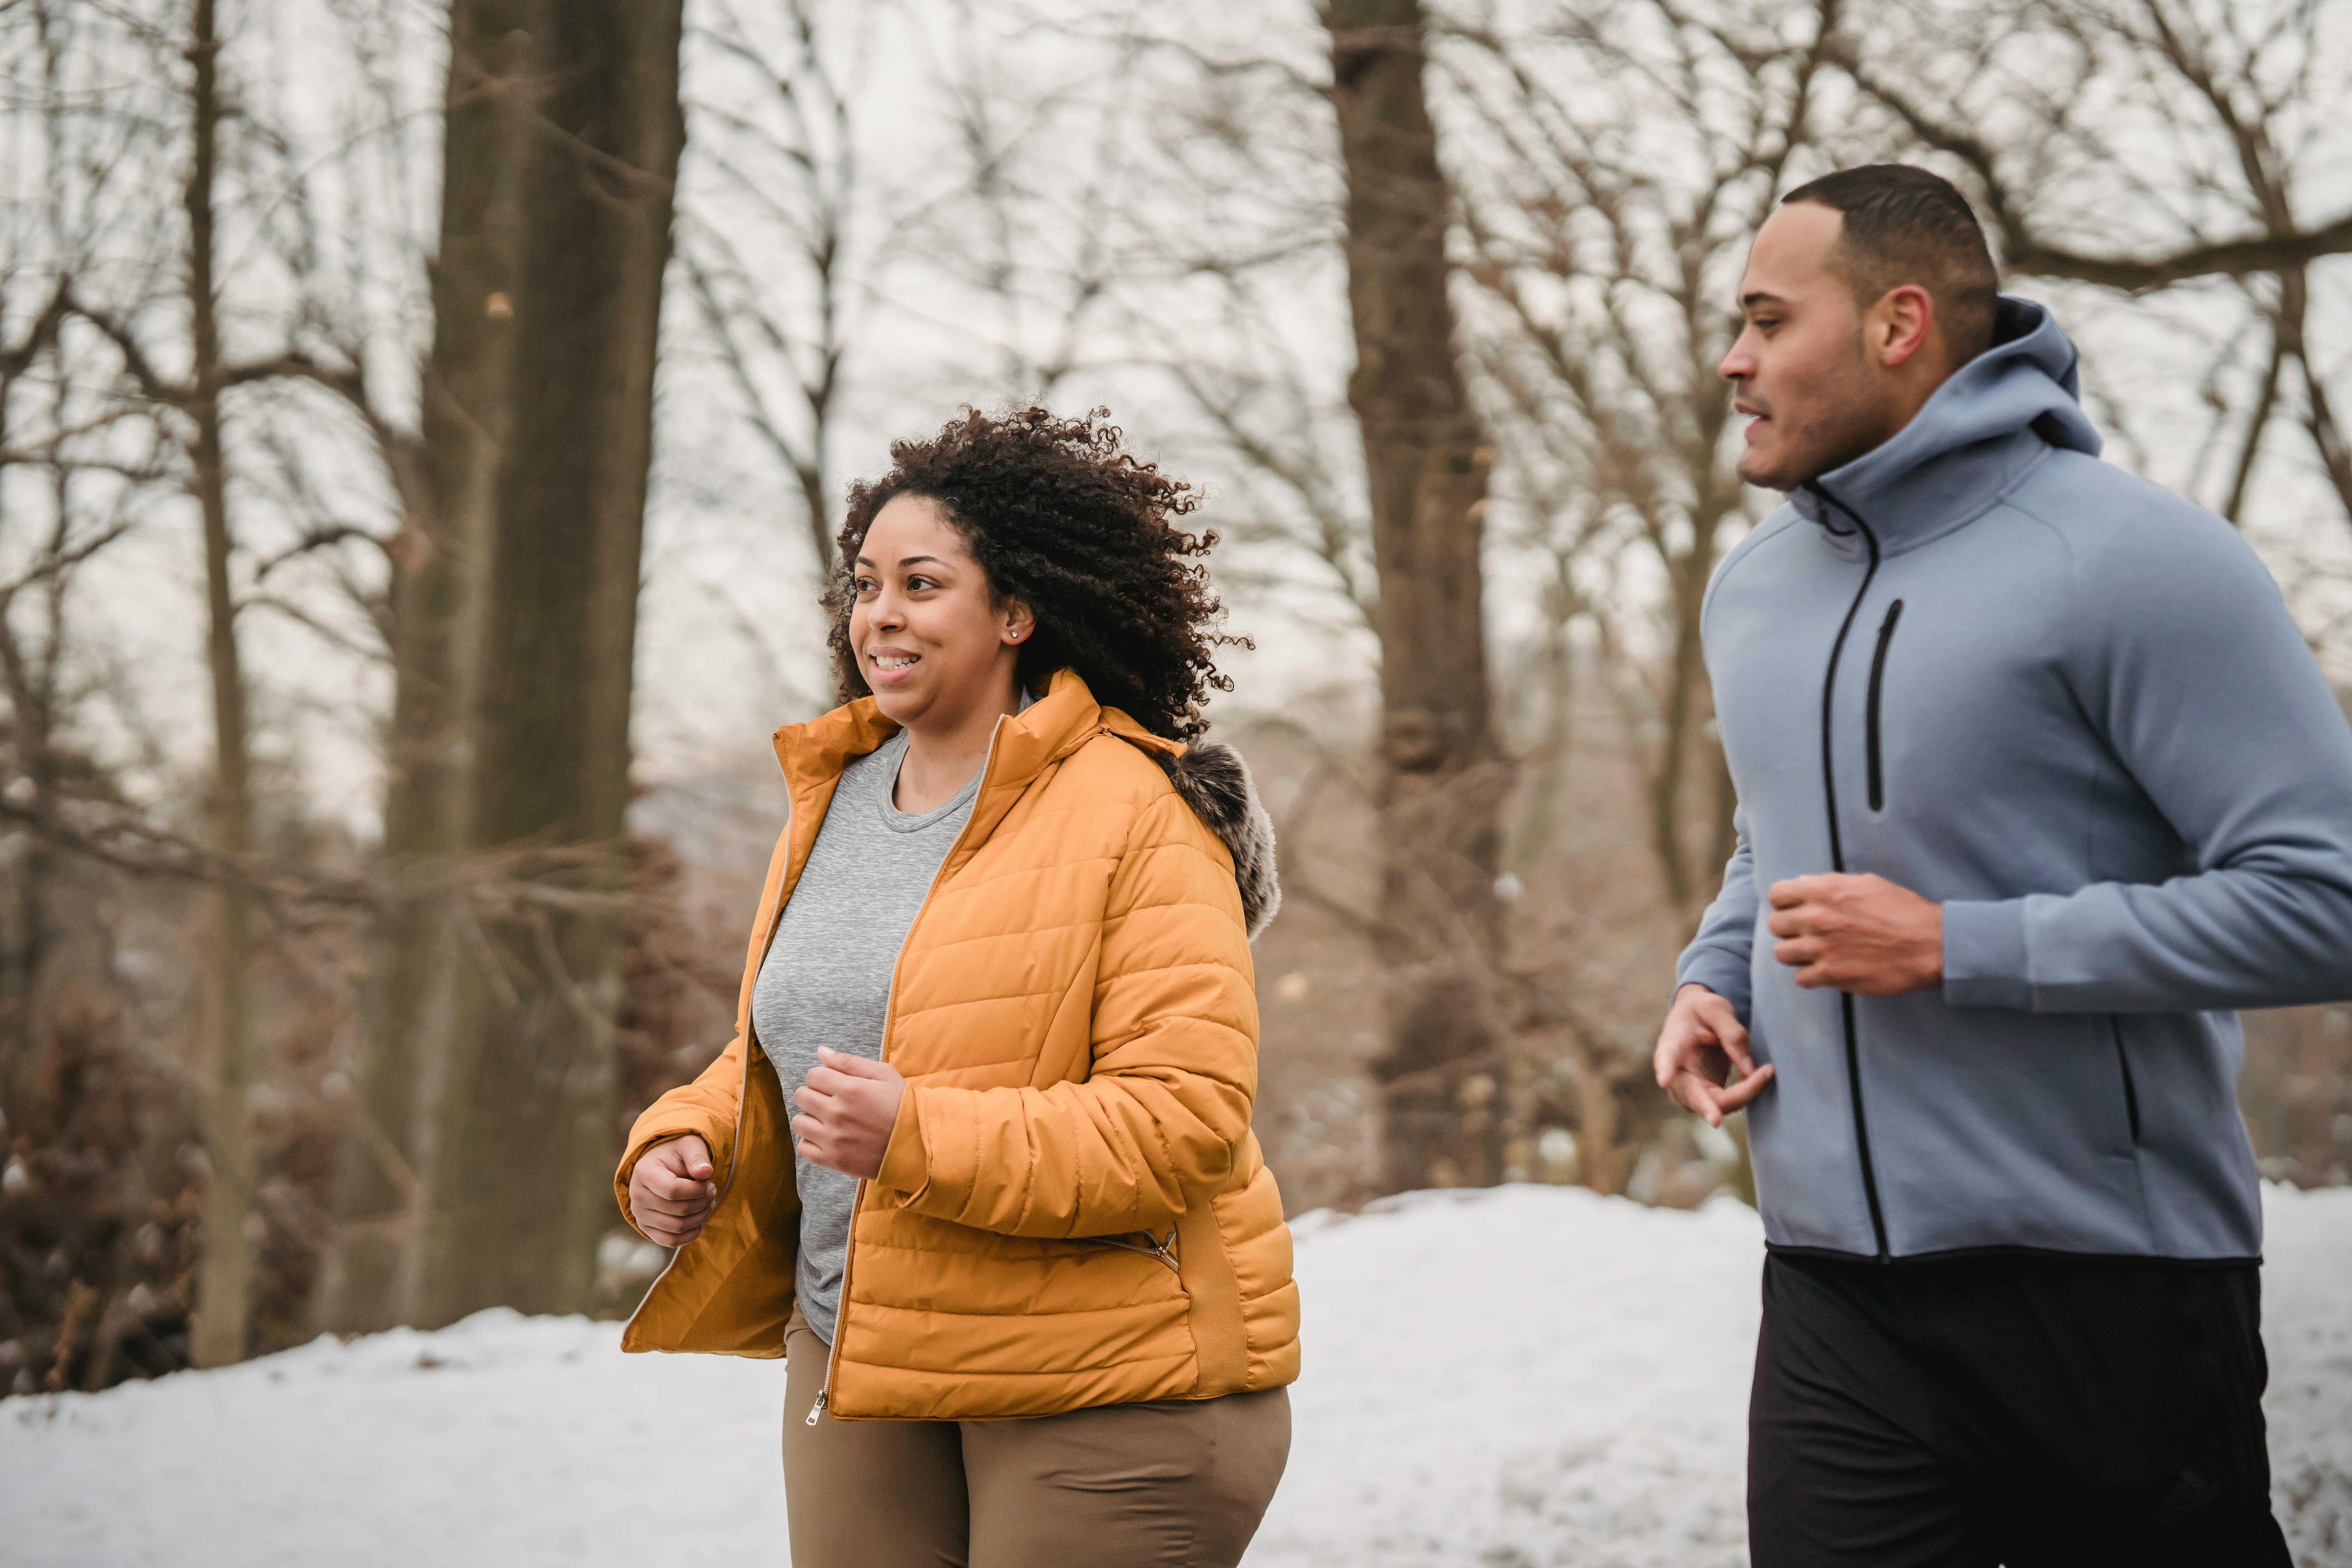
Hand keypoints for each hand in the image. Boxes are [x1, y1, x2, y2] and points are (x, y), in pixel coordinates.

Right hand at [629, 1134, 715, 1247]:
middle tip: (712, 1191)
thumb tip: (706, 1173)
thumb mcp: (689, 1145)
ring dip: (700, 1217)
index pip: (673, 1190)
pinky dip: (691, 1233)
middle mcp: (635, 1195)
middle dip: (703, 1202)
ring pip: (677, 1227)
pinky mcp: (646, 1228)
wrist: (663, 1166)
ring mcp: (639, 1214)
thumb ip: (697, 1157)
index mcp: (643, 1171)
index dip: (697, 1190)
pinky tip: (700, 1218)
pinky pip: (671, 1241)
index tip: (709, 1182)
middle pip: (678, 1210)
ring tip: (707, 1202)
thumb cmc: (677, 1154)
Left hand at [792, 1048, 906, 1180]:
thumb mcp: (883, 1074)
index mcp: (849, 1089)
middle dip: (813, 1094)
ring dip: (811, 1118)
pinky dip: (811, 1142)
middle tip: (831, 1101)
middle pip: (801, 1096)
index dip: (822, 1077)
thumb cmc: (902, 1106)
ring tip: (828, 1120)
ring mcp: (833, 1138)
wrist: (917, 1144)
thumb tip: (821, 1051)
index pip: (812, 1075)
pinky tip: (827, 1138)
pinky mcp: (832, 1159)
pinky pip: (803, 1148)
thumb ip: (849, 1062)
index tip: (833, 1084)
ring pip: (798, 1122)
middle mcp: (837, 1113)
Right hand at [1654, 983, 1772, 1127]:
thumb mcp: (1717, 1009)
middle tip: (1717, 1120)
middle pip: (1693, 1095)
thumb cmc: (1703, 1011)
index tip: (1664, 1080)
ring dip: (1743, 1095)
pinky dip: (1748, 1093)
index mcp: (1672, 1042)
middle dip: (1707, 1108)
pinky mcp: (1707, 1096)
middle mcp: (1676, 1072)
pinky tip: (1763, 1075)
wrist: (1698, 1020)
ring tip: (1768, 1071)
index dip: (1666, 1068)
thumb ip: (1732, 1034)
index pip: (1667, 1056)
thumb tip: (1749, 1069)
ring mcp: (1691, 1088)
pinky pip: (1729, 1103)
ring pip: (1715, 1106)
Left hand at [1767, 873, 1942, 994]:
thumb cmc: (1903, 911)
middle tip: (1808, 934)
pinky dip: (1811, 976)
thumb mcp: (1866, 884)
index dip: (1784, 902)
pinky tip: (1827, 970)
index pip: (1777, 894)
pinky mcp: (1831, 975)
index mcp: (1823, 890)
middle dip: (1790, 929)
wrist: (1930, 944)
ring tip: (1816, 954)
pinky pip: (1800, 978)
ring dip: (1796, 954)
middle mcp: (1816, 917)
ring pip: (1782, 953)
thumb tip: (1803, 884)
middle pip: (1776, 925)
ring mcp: (1821, 948)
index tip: (1795, 909)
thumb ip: (1830, 884)